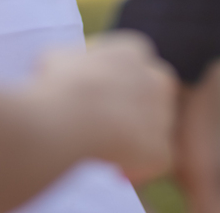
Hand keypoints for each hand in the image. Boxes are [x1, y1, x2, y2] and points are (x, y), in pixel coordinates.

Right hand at [33, 32, 176, 182]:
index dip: (116, 84)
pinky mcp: (161, 149)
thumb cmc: (59, 84)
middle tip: (109, 127)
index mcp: (134, 51)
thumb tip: (60, 67)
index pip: (133, 65)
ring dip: (136, 140)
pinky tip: (114, 169)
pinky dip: (138, 168)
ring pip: (155, 129)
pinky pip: (154, 161)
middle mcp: (157, 79)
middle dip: (136, 111)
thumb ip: (68, 62)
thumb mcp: (56, 59)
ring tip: (107, 151)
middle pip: (153, 95)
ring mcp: (163, 115)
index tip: (98, 99)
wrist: (71, 116)